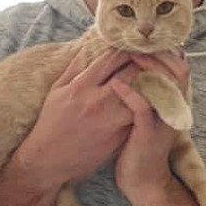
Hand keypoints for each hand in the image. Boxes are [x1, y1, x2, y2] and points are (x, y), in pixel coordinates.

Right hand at [15, 48, 138, 190]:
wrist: (49, 160)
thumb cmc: (51, 123)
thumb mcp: (57, 91)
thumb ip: (74, 68)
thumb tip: (89, 46)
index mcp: (81, 87)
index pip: (111, 58)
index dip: (126, 49)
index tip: (133, 45)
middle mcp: (98, 101)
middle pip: (131, 73)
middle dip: (143, 62)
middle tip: (150, 57)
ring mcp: (111, 120)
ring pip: (141, 95)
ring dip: (150, 84)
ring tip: (156, 77)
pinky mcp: (119, 136)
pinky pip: (139, 115)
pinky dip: (147, 105)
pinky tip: (151, 99)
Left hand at [110, 50, 190, 205]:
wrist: (142, 183)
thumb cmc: (138, 146)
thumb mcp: (148, 116)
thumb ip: (148, 92)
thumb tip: (138, 67)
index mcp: (173, 102)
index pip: (180, 67)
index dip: (167, 50)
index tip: (145, 40)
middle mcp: (173, 109)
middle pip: (178, 70)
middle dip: (159, 53)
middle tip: (136, 43)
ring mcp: (163, 121)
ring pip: (164, 84)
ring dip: (146, 67)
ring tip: (128, 55)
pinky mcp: (148, 134)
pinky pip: (142, 108)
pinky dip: (130, 93)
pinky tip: (115, 84)